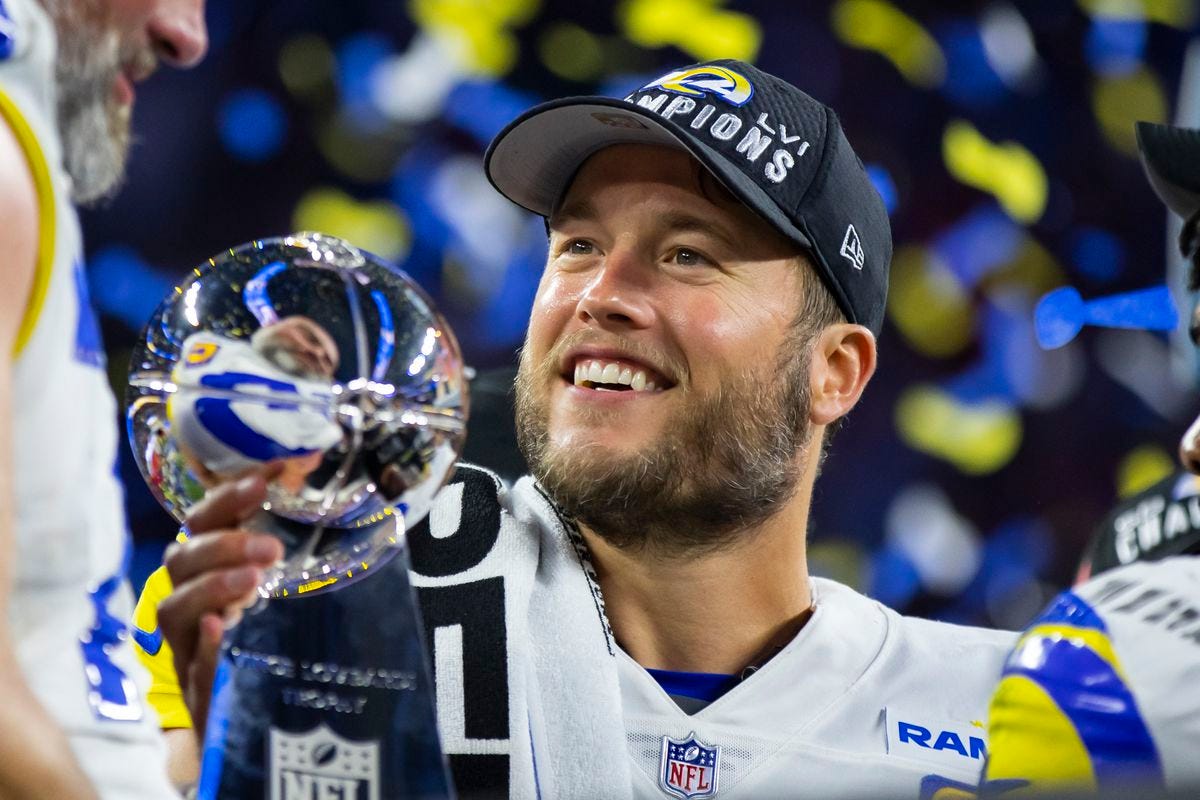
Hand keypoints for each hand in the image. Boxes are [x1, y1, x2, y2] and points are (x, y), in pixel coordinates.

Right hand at [158, 473, 283, 740]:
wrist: (246, 719)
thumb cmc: (264, 639)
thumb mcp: (276, 586)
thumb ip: (282, 543)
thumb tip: (311, 482)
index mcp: (206, 568)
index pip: (206, 520)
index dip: (232, 493)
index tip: (274, 472)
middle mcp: (187, 600)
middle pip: (182, 559)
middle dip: (224, 544)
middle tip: (271, 547)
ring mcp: (185, 643)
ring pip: (175, 607)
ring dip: (213, 586)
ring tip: (255, 581)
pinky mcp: (194, 685)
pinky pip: (189, 662)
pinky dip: (204, 641)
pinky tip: (222, 627)